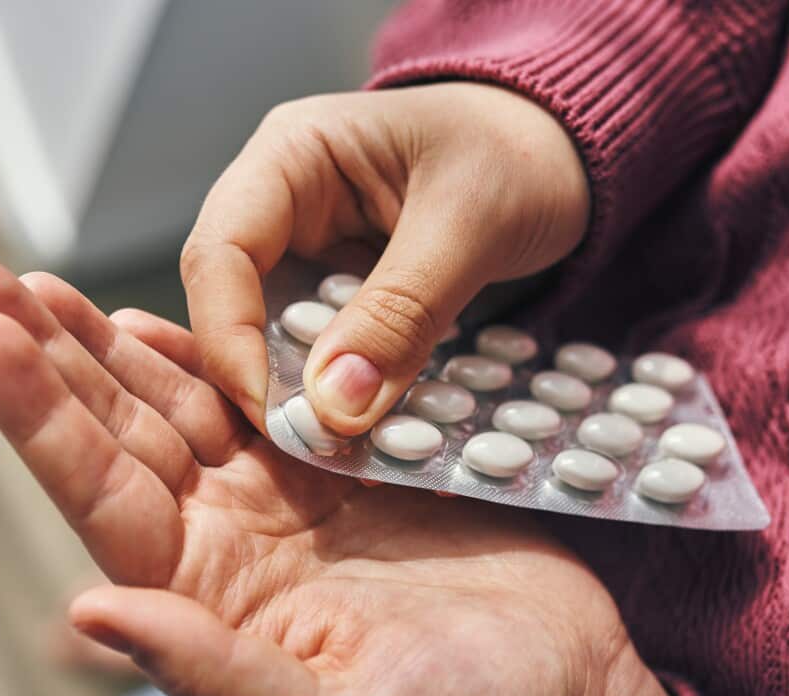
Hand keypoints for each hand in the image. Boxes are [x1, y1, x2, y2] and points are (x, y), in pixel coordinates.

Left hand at [0, 255, 672, 695]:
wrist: (562, 686)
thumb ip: (214, 668)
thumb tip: (88, 611)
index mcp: (208, 596)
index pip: (99, 493)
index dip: (36, 416)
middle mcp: (227, 543)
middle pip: (116, 432)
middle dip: (47, 354)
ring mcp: (280, 502)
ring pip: (176, 404)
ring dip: (108, 344)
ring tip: (42, 283)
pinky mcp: (338, 471)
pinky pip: (256, 399)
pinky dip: (210, 353)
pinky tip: (162, 317)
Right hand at [181, 82, 588, 435]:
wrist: (569, 155)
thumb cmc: (520, 152)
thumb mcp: (470, 224)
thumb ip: (402, 312)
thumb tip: (335, 406)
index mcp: (290, 154)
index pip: (220, 252)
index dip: (230, 339)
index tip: (275, 415)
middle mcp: (282, 204)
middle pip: (233, 303)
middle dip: (265, 378)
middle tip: (310, 448)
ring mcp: (311, 251)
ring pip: (276, 338)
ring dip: (308, 395)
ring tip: (346, 450)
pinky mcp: (344, 294)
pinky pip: (327, 351)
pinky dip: (348, 391)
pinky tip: (377, 429)